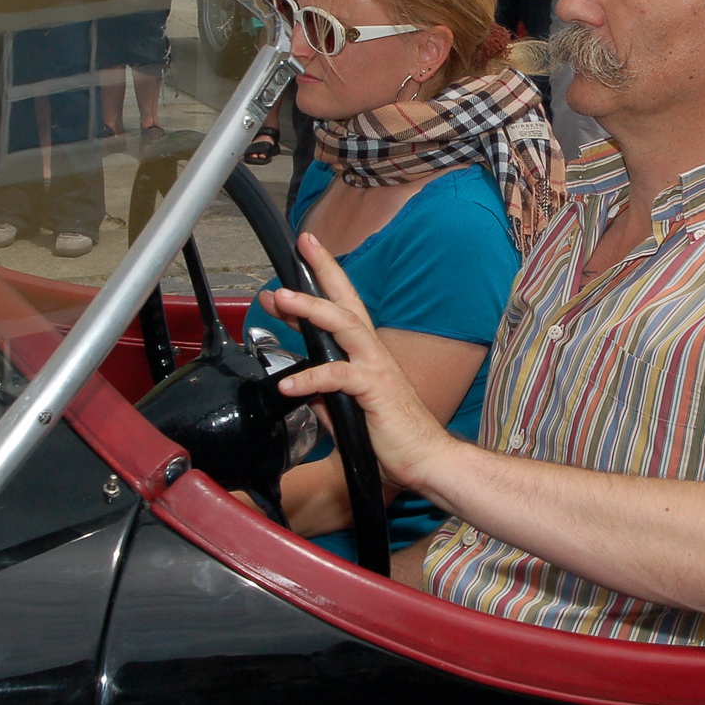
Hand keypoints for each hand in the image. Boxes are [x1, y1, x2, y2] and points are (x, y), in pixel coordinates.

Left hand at [270, 232, 457, 491]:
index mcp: (366, 353)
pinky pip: (339, 376)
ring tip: (281, 299)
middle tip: (301, 245)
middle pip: (346, 301)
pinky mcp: (376, 389)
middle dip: (323, 270)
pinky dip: (311, 379)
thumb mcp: (344, 410)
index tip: (301, 259)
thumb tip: (298, 382)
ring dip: (311, 309)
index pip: (342, 308)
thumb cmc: (390, 436)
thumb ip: (322, 392)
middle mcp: (372, 351)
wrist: (423, 459)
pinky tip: (288, 385)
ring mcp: (376, 367)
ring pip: (344, 325)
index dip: (322, 281)